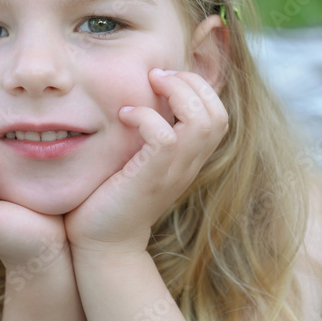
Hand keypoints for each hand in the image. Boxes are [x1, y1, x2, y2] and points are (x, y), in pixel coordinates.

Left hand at [64, 69, 227, 256]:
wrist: (103, 244)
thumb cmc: (111, 199)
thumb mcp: (136, 161)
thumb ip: (146, 136)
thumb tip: (134, 98)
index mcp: (189, 160)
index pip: (218, 115)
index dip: (198, 88)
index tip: (164, 78)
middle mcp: (188, 166)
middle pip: (218, 114)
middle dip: (191, 83)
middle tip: (158, 76)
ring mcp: (172, 173)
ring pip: (202, 122)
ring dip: (176, 92)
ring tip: (149, 85)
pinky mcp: (150, 179)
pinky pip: (166, 137)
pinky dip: (147, 117)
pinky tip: (125, 115)